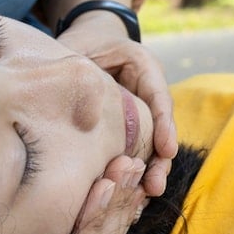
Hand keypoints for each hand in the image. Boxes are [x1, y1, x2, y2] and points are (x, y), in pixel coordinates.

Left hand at [58, 14, 177, 196]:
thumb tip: (67, 98)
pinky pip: (138, 147)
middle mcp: (149, 90)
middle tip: (155, 185)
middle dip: (160, 158)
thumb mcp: (78, 48)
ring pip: (153, 142)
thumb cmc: (83, 43)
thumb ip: (77, 68)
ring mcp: (143, 109)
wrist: (88, 41)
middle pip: (161, 126)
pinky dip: (136, 168)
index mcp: (143, 65)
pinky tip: (132, 190)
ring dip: (152, 168)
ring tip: (149, 192)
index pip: (158, 96)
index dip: (163, 124)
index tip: (166, 149)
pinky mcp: (132, 126)